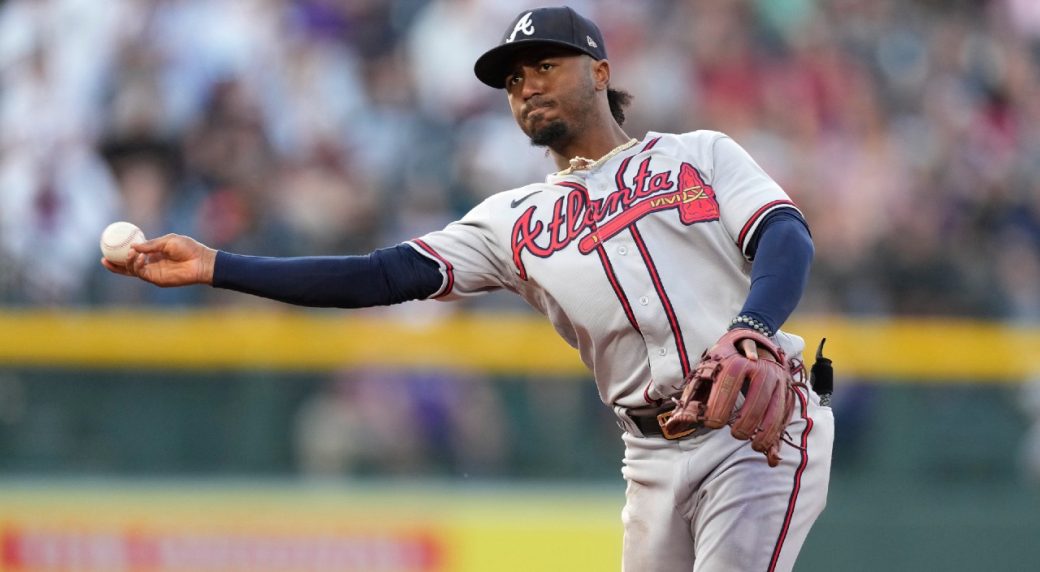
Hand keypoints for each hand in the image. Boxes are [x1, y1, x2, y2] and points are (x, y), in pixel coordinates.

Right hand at [101, 233, 216, 286]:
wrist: (201, 260)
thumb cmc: (188, 248)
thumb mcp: (168, 241)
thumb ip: (151, 244)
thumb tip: (133, 246)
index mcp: (153, 253)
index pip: (133, 254)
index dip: (121, 252)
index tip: (109, 246)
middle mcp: (151, 264)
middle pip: (128, 266)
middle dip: (114, 265)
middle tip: (104, 258)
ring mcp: (153, 272)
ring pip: (132, 271)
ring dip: (127, 263)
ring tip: (129, 253)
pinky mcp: (157, 279)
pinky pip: (141, 274)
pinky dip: (136, 266)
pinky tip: (137, 257)